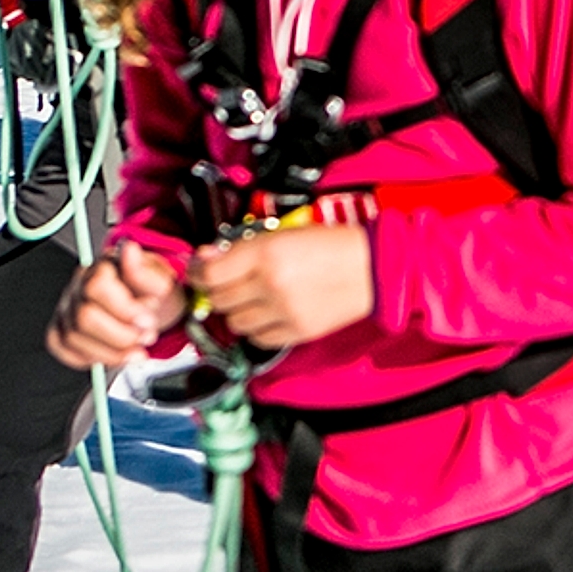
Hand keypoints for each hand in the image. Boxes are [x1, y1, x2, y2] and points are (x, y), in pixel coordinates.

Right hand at [51, 242, 187, 368]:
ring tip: (136, 349)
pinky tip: (114, 354)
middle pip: (84, 317)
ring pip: (73, 337)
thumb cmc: (154, 292)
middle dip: (121, 335)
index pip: (96, 287)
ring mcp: (67, 309)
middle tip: (145, 337)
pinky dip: (92, 357)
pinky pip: (64, 349)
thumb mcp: (162, 280)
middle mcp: (79, 286)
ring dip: (111, 352)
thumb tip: (130, 250)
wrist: (152, 308)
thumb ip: (144, 271)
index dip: (124, 309)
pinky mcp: (62, 330)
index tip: (147, 320)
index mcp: (103, 267)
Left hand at [187, 225, 375, 351]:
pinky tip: (268, 314)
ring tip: (252, 299)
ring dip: (238, 312)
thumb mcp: (286, 233)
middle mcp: (270, 285)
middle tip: (228, 283)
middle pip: (220, 300)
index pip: (210, 274)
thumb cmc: (332, 244)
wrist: (374, 267)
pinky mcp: (296, 332)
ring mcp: (283, 312)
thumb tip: (206, 259)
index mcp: (266, 253)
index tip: (200, 271)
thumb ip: (244, 248)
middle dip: (219, 292)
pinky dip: (257, 329)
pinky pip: (258, 339)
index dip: (198, 273)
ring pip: (235, 323)